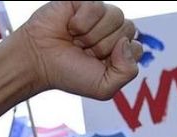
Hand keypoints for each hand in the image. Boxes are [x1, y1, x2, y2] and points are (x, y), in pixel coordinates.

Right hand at [17, 1, 142, 99]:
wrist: (39, 62)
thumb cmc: (69, 74)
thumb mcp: (104, 88)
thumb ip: (127, 72)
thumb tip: (127, 43)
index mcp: (120, 50)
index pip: (137, 48)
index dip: (118, 58)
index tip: (97, 64)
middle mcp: (112, 30)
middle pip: (129, 30)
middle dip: (104, 47)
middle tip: (84, 52)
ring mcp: (99, 14)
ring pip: (116, 17)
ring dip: (93, 35)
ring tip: (76, 40)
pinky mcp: (84, 1)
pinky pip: (97, 7)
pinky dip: (82, 23)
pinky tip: (70, 28)